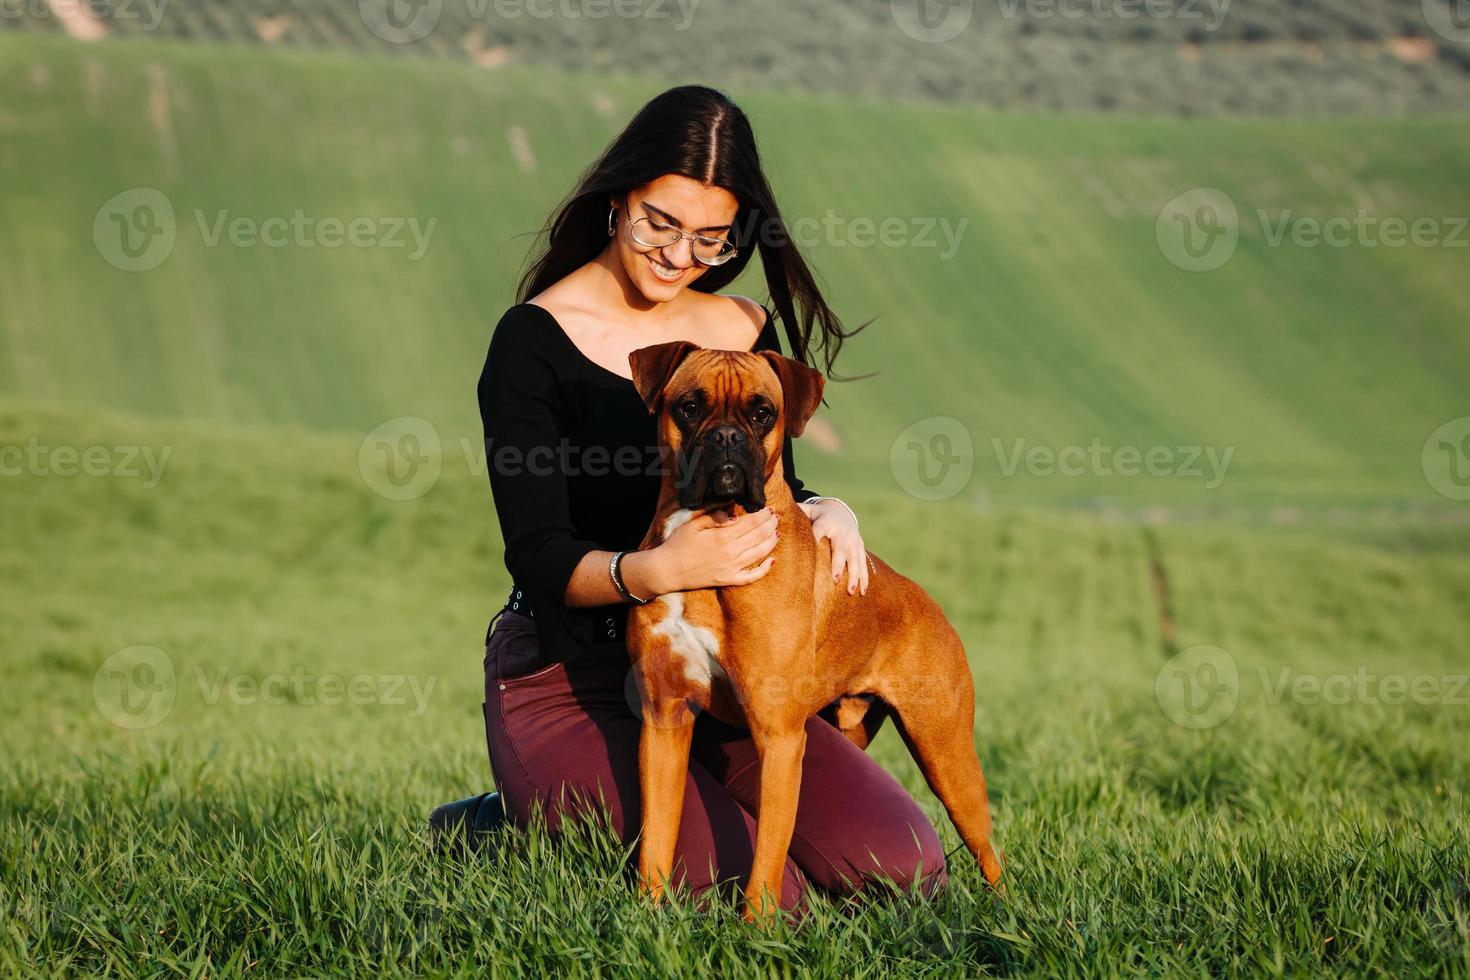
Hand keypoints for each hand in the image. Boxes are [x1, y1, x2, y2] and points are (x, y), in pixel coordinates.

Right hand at [650, 507, 779, 591]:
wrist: (667, 570)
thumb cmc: (678, 544)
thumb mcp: (693, 524)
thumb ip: (714, 516)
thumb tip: (734, 513)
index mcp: (722, 536)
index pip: (750, 523)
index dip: (762, 515)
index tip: (769, 508)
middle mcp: (731, 552)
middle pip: (758, 536)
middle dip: (770, 525)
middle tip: (776, 517)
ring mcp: (731, 568)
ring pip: (759, 553)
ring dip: (771, 541)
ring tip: (777, 532)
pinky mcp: (728, 580)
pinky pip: (751, 577)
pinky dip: (764, 569)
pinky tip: (772, 561)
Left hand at [800, 498, 867, 594]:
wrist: (841, 511)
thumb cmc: (817, 516)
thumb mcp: (808, 511)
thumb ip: (795, 514)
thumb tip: (774, 514)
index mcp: (826, 521)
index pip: (819, 529)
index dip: (815, 537)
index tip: (811, 548)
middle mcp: (842, 531)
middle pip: (840, 548)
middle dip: (839, 564)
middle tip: (835, 579)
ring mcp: (853, 540)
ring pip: (855, 559)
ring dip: (854, 575)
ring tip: (850, 591)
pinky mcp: (860, 547)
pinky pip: (863, 564)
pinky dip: (864, 578)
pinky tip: (862, 591)